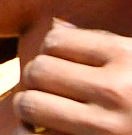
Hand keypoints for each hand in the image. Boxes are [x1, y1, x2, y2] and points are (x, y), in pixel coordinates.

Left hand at [14, 20, 131, 134]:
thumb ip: (106, 47)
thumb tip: (58, 29)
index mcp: (128, 57)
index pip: (54, 41)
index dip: (49, 53)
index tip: (58, 66)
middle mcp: (118, 90)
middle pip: (38, 70)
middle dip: (36, 80)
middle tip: (46, 91)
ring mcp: (109, 127)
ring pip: (32, 104)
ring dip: (32, 109)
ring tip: (44, 113)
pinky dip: (41, 134)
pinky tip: (53, 133)